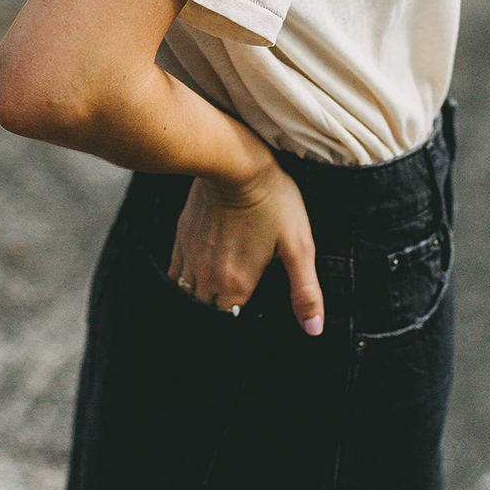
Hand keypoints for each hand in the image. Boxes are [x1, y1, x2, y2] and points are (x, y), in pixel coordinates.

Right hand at [168, 161, 323, 334]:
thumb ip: (305, 291)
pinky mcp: (181, 236)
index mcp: (236, 284)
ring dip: (202, 300)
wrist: (234, 160)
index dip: (243, 323)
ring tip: (218, 294)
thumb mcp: (299, 245)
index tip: (253, 317)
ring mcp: (191, 257)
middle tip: (237, 306)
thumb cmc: (272, 199)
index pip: (231, 324)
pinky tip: (198, 274)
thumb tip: (314, 328)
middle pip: (208, 313)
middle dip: (221, 315)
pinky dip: (184, 280)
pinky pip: (175, 272)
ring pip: (189, 295)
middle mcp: (207, 277)